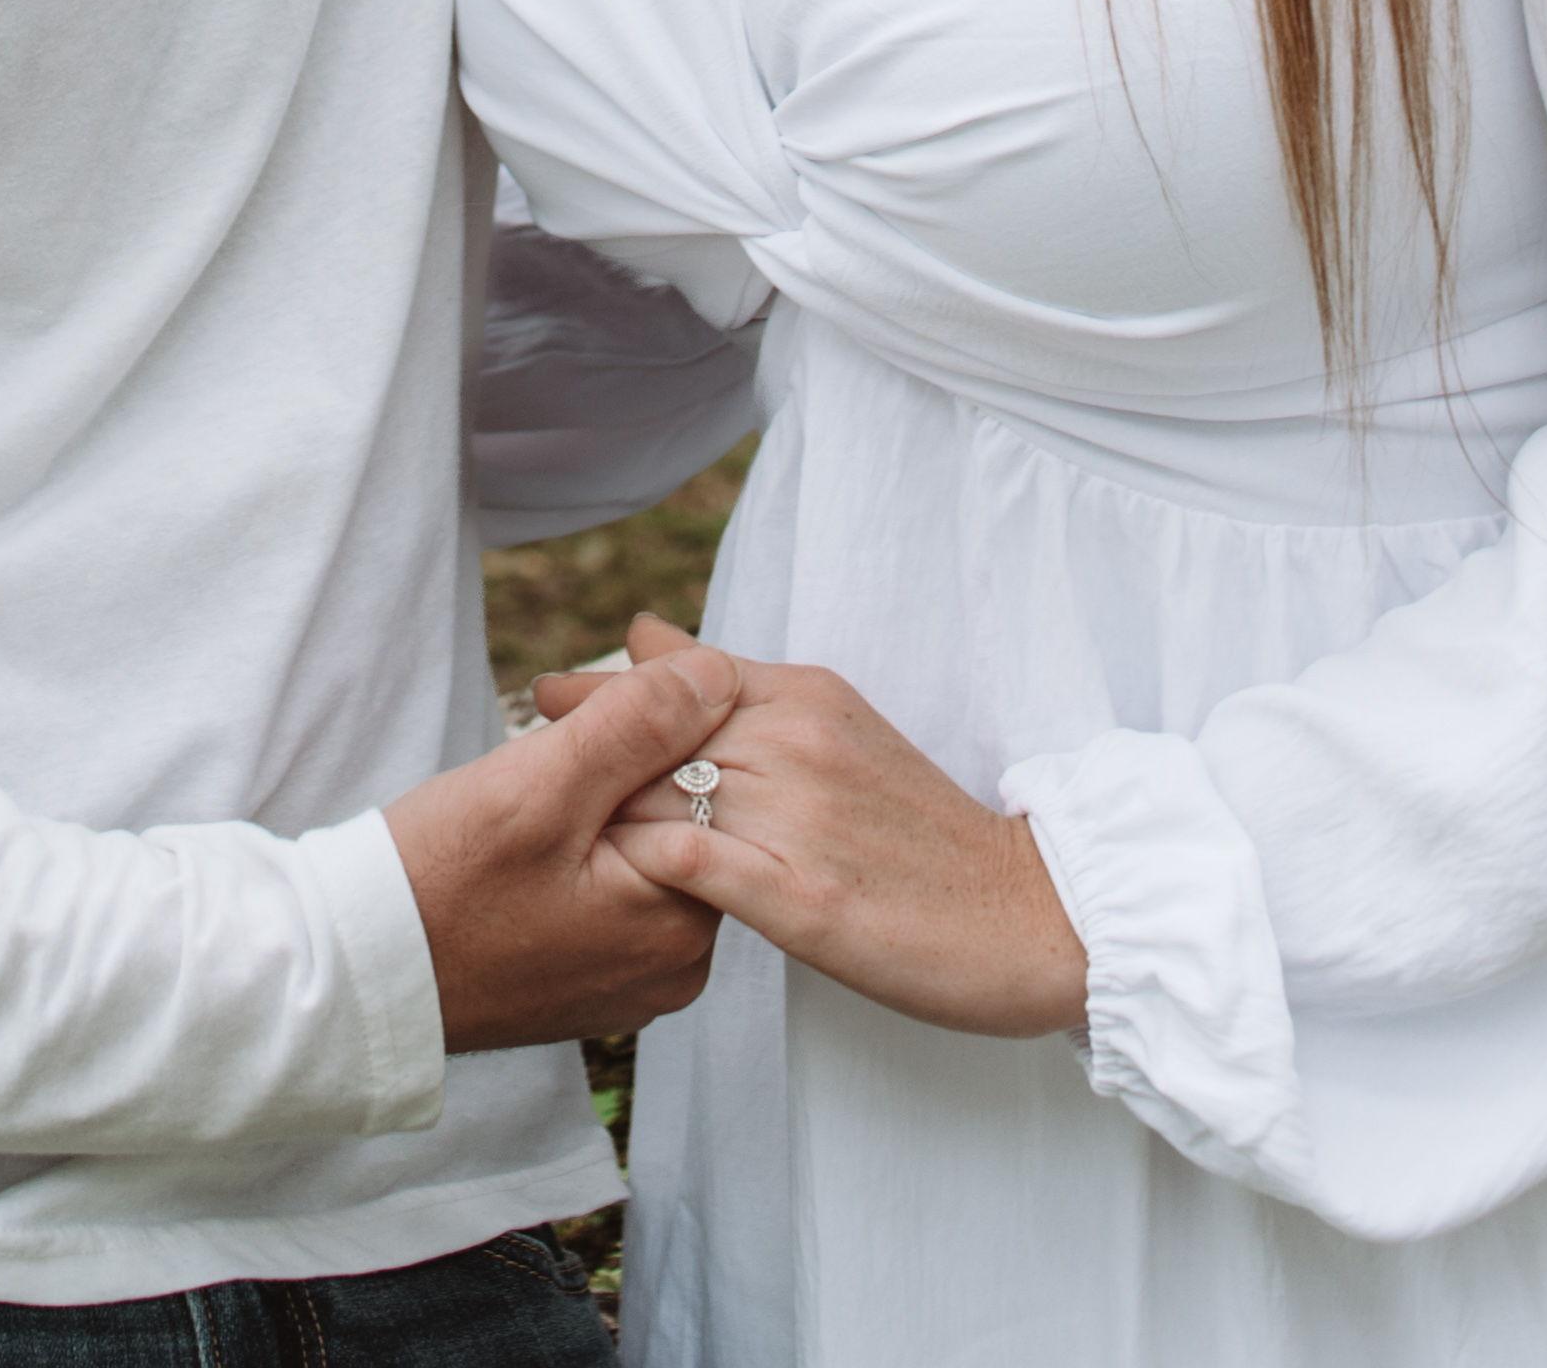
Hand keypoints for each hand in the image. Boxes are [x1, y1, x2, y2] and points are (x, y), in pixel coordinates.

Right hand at [381, 639, 742, 1052]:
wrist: (357, 975)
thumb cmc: (439, 885)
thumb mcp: (539, 786)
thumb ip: (638, 725)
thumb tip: (721, 675)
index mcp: (681, 924)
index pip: (709, 782)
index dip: (659, 708)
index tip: (610, 669)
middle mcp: (676, 964)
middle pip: (680, 812)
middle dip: (630, 742)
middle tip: (557, 706)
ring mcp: (634, 976)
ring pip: (643, 839)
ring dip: (602, 783)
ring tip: (533, 759)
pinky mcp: (592, 975)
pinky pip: (614, 881)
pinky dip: (584, 833)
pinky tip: (529, 818)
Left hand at [532, 612, 1088, 1042]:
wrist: (1026, 914)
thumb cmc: (921, 831)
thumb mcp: (835, 728)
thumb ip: (739, 686)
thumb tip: (648, 633)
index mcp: (807, 695)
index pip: (680, 672)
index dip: (607, 685)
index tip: (549, 693)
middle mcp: (798, 743)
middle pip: (658, 727)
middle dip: (582, 732)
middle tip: (520, 733)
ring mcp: (800, 821)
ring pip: (664, 789)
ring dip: (593, 796)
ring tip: (532, 808)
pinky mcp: (804, 901)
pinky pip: (698, 865)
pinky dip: (643, 860)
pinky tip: (600, 869)